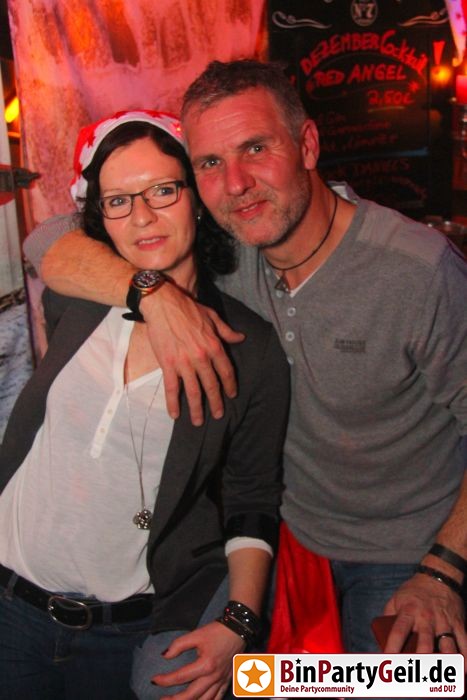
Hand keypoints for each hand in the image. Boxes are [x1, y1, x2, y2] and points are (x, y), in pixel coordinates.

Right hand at [140, 283, 243, 425]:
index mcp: (214, 346)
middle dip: (216, 402)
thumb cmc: (188, 308)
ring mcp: (184, 363)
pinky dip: (173, 403)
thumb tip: (240, 338)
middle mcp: (201, 357)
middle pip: (211, 385)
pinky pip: (172, 388)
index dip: (229, 385)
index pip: (226, 371)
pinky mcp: (168, 364)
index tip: (231, 395)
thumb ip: (226, 331)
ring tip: (198, 421)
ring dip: (197, 408)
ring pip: (193, 391)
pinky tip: (175, 414)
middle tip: (218, 415)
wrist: (163, 304)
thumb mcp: (212, 317)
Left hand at [152, 621, 245, 699]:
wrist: (239, 630)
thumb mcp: (196, 634)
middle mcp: (214, 677)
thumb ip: (179, 645)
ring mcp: (221, 681)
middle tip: (161, 699)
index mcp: (206, 665)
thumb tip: (165, 656)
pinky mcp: (227, 682)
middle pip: (191, 695)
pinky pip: (217, 699)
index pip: (180, 677)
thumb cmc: (217, 631)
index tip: (154, 680)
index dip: (165, 680)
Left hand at [383, 572, 466, 666]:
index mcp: (409, 611)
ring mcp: (444, 622)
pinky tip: (464, 671)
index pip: (398, 631)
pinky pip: (464, 643)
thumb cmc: (414, 591)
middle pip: (425, 642)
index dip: (392, 646)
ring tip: (443, 677)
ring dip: (445, 662)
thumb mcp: (396, 598)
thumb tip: (379, 636)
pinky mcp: (458, 624)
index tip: (387, 661)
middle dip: (421, 659)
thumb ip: (388, 616)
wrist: (438, 576)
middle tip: (417, 675)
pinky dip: (465, 658)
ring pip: (447, 645)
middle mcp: (427, 618)